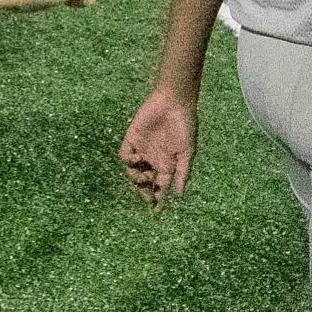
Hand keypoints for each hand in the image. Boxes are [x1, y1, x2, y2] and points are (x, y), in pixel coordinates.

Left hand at [119, 88, 196, 204]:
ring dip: (136, 179)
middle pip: (145, 182)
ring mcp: (142, 149)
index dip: (159, 198)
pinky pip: (125, 155)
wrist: (174, 102)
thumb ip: (182, 172)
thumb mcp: (187, 152)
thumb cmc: (185, 125)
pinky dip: (128, 161)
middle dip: (145, 193)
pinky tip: (138, 160)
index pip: (160, 186)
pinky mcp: (132, 138)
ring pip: (133, 171)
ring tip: (143, 179)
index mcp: (167, 164)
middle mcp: (153, 159)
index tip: (157, 210)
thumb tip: (179, 195)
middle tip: (148, 200)